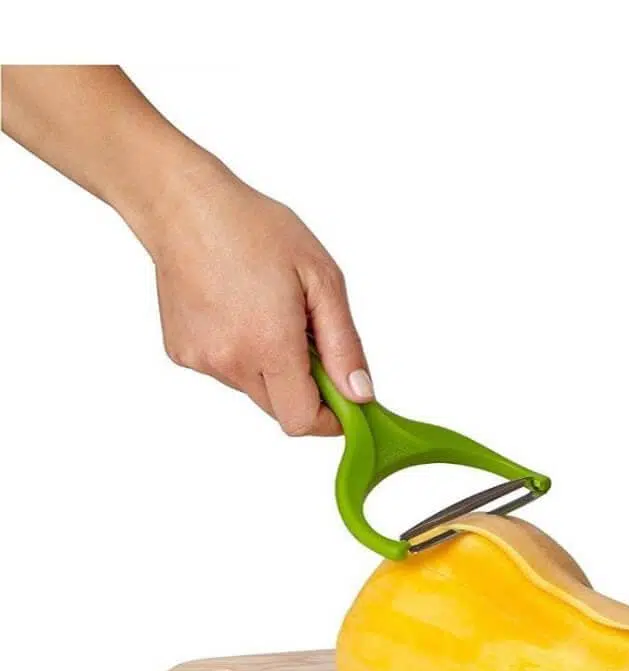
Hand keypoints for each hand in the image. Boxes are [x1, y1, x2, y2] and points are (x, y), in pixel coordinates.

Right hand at [145, 160, 371, 435]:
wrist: (183, 205)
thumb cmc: (254, 230)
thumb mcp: (322, 280)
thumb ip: (344, 345)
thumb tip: (360, 395)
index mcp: (269, 345)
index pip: (302, 421)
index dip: (329, 418)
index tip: (342, 398)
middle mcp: (230, 362)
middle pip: (280, 410)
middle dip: (303, 387)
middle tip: (307, 337)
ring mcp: (201, 361)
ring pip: (254, 391)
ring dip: (271, 368)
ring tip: (266, 313)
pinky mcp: (182, 353)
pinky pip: (226, 372)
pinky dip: (242, 354)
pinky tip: (237, 311)